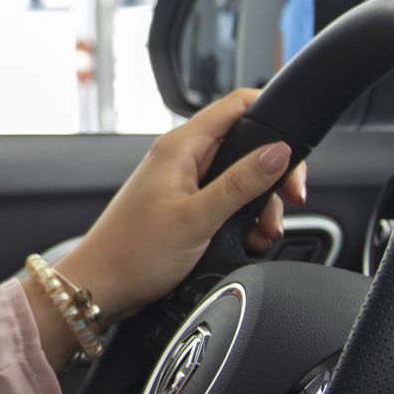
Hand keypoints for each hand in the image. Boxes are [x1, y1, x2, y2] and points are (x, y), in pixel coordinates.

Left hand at [58, 88, 307, 320]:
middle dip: (272, 174)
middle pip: (245, 144)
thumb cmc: (133, 254)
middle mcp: (180, 157)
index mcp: (180, 146)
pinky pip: (224, 201)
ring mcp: (181, 182)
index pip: (237, 105)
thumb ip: (240, 184)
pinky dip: (241, 218)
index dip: (271, 118)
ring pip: (239, 177)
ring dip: (259, 204)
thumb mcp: (197, 218)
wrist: (100, 288)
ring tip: (263, 232)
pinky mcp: (182, 206)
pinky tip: (248, 240)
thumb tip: (278, 153)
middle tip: (289, 201)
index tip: (294, 150)